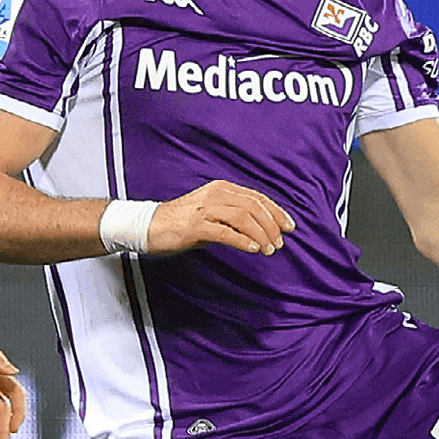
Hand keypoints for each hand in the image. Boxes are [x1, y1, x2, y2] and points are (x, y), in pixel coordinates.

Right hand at [146, 180, 295, 256]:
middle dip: (271, 226)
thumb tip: (262, 230)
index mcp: (222, 189)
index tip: (289, 227)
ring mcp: (205, 209)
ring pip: (243, 217)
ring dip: (260, 234)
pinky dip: (242, 240)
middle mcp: (215, 194)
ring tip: (268, 249)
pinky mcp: (195, 225)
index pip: (257, 198)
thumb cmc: (182, 223)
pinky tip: (252, 249)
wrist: (149, 226)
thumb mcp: (212, 214)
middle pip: (254, 207)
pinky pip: (225, 232)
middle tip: (279, 243)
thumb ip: (234, 217)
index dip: (277, 212)